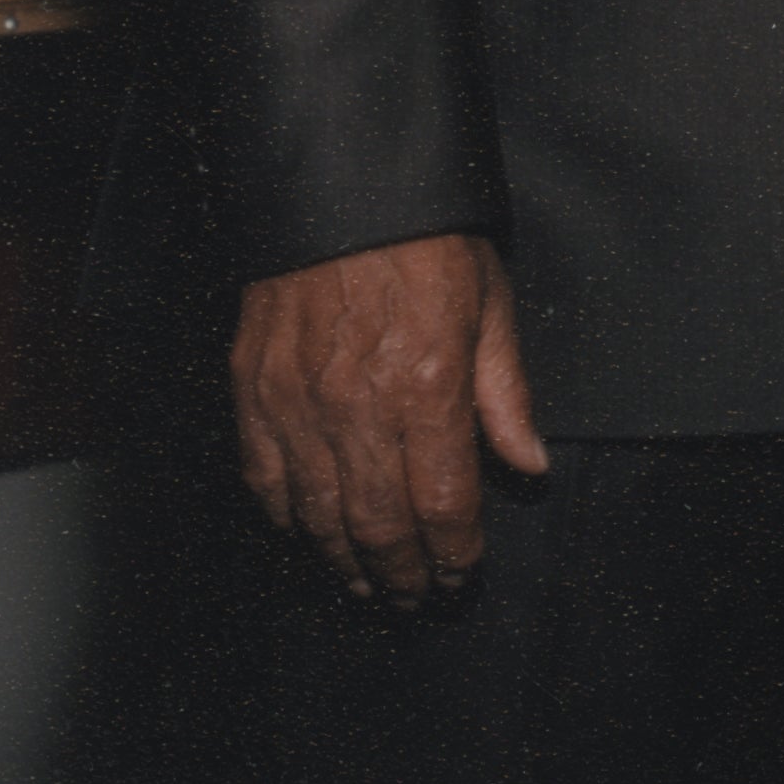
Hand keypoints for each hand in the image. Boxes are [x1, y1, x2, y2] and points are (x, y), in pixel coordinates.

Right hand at [232, 230, 547, 606]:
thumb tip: (530, 468)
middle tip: (417, 600)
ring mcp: (297, 401)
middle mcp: (359, 406)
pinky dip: (287, 521)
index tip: (463, 576)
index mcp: (427, 384)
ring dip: (344, 565)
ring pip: (318, 518)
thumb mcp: (490, 301)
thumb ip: (507, 394)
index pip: (444, 504)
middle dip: (402, 576)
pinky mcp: (253, 389)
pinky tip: (308, 537)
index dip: (454, 555)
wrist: (342, 182)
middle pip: (378, 528)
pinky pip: (264, 480)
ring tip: (367, 587)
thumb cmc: (427, 238)